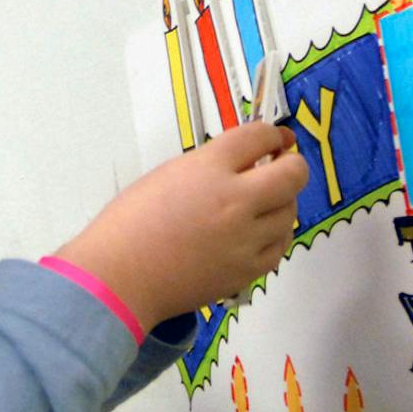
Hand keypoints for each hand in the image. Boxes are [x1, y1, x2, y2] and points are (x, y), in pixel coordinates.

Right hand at [53, 121, 310, 328]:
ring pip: (290, 212)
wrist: (120, 277)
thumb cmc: (130, 223)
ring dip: (281, 202)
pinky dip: (274, 235)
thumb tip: (244, 165)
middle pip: (293, 173)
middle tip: (282, 167)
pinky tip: (257, 234)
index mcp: (209, 168)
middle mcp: (236, 200)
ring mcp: (246, 238)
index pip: (259, 137)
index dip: (271, 134)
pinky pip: (280, 246)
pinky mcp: (248, 270)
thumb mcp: (168, 174)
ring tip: (261, 204)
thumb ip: (210, 165)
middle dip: (292, 165)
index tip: (275, 139)